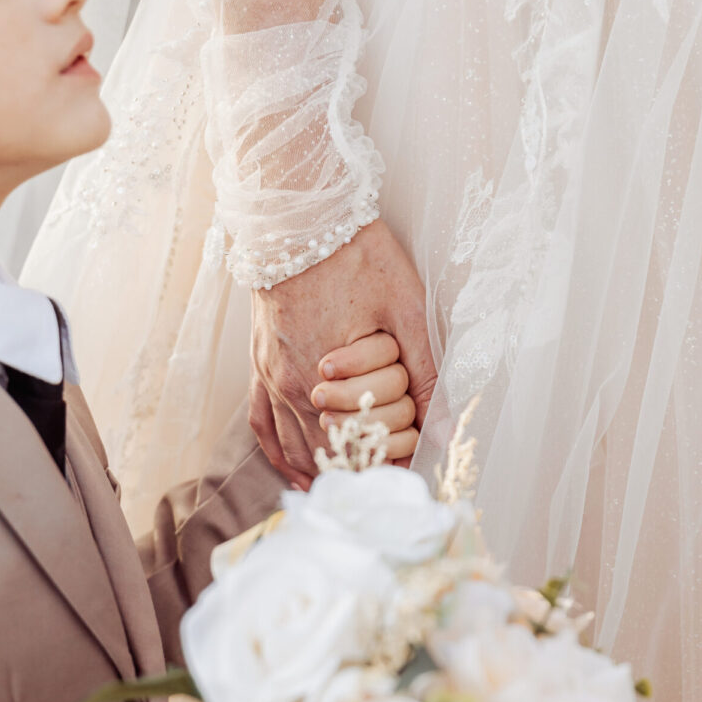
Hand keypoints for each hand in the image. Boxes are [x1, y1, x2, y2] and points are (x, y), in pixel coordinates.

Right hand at [248, 220, 435, 487]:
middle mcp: (290, 385)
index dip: (384, 464)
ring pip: (294, 448)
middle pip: (323, 453)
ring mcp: (269, 377)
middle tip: (385, 479)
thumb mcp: (406, 306)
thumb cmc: (355, 253)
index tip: (407, 469)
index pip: (355, 446)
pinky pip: (263, 426)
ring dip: (322, 471)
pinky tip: (299, 474)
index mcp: (324, 376)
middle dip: (356, 469)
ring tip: (351, 487)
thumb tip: (442, 426)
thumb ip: (426, 371)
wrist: (298, 214)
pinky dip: (282, 455)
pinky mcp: (259, 365)